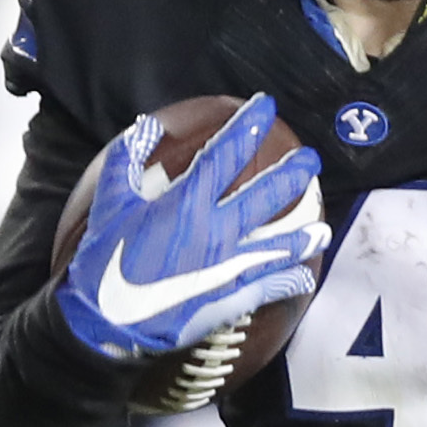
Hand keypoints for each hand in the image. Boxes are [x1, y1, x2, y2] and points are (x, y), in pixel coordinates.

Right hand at [53, 97, 324, 368]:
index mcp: (186, 202)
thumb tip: (148, 127)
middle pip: (266, 196)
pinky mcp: (229, 299)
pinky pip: (268, 287)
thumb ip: (128, 160)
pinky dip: (287, 282)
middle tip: (312, 161)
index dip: (248, 127)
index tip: (266, 106)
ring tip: (323, 230)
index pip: (226, 154)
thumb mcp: (111, 202)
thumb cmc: (104, 258)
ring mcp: (227, 267)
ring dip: (303, 237)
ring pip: (277, 245)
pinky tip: (303, 278)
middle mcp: (215, 231)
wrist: (104, 320)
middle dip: (292, 175)